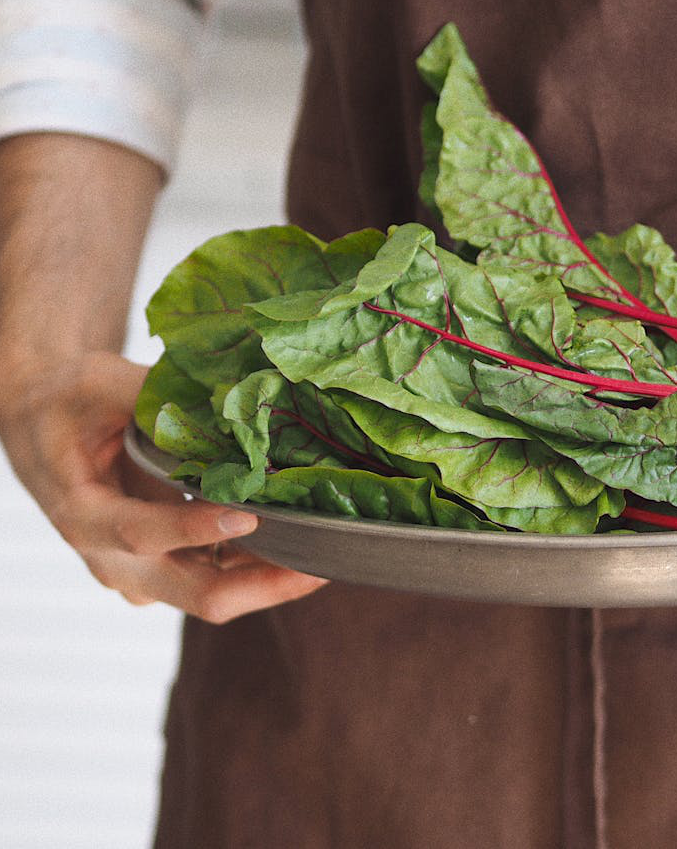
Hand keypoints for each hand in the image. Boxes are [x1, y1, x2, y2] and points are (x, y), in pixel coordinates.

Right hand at [0, 351, 326, 621]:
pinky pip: (221, 576)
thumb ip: (152, 395)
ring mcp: (144, 572)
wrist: (45, 428)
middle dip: (261, 583)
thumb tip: (225, 396)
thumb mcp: (97, 384)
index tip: (249, 517)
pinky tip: (304, 541)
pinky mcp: (168, 565)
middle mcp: (114, 560)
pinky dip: (260, 565)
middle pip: (194, 592)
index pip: (141, 533)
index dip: (194, 529)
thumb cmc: (66, 404)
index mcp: (84, 515)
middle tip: (320, 563)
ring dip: (271, 579)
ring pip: (216, 593)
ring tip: (329, 551)